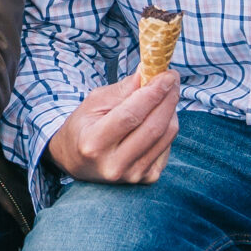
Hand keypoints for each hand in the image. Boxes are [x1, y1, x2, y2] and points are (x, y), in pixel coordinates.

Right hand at [46, 72, 179, 185]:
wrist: (77, 161)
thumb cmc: (84, 126)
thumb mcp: (94, 102)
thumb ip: (123, 89)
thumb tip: (149, 71)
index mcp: (94, 143)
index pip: (131, 116)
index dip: (153, 93)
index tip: (167, 75)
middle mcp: (114, 164)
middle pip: (153, 127)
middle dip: (168, 98)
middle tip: (172, 78)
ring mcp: (132, 175)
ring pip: (166, 136)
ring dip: (171, 110)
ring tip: (166, 93)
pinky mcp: (147, 179)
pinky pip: (168, 146)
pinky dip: (168, 126)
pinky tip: (158, 116)